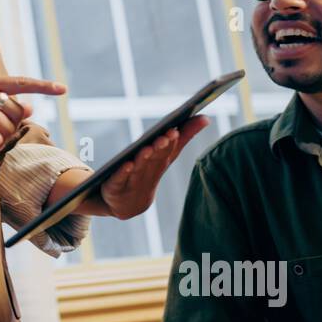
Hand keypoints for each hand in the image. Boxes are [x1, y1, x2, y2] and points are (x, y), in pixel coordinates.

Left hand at [95, 117, 209, 219]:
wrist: (125, 204)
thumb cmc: (147, 172)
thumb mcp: (164, 155)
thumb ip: (184, 135)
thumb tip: (206, 117)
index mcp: (159, 163)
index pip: (168, 150)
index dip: (172, 140)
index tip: (175, 129)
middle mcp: (148, 172)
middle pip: (155, 158)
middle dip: (161, 147)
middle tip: (166, 135)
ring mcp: (132, 181)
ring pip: (139, 168)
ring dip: (144, 158)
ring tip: (147, 148)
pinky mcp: (115, 187)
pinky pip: (119, 179)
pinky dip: (123, 173)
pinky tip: (127, 165)